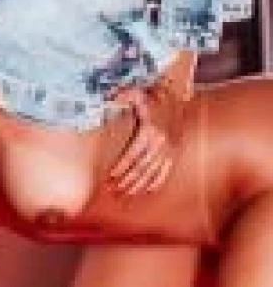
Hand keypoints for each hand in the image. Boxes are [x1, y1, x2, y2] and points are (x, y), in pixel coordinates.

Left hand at [105, 82, 181, 196]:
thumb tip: (108, 98)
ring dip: (138, 185)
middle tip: (115, 190)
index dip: (121, 167)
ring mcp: (168, 149)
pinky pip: (166, 171)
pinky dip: (157, 182)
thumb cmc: (152, 96)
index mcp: (148, 131)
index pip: (132, 155)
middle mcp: (159, 142)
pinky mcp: (175, 152)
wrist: (177, 98)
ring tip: (126, 194)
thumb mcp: (137, 93)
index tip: (110, 177)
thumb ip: (122, 95)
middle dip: (127, 181)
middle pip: (140, 167)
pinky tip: (148, 191)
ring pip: (152, 172)